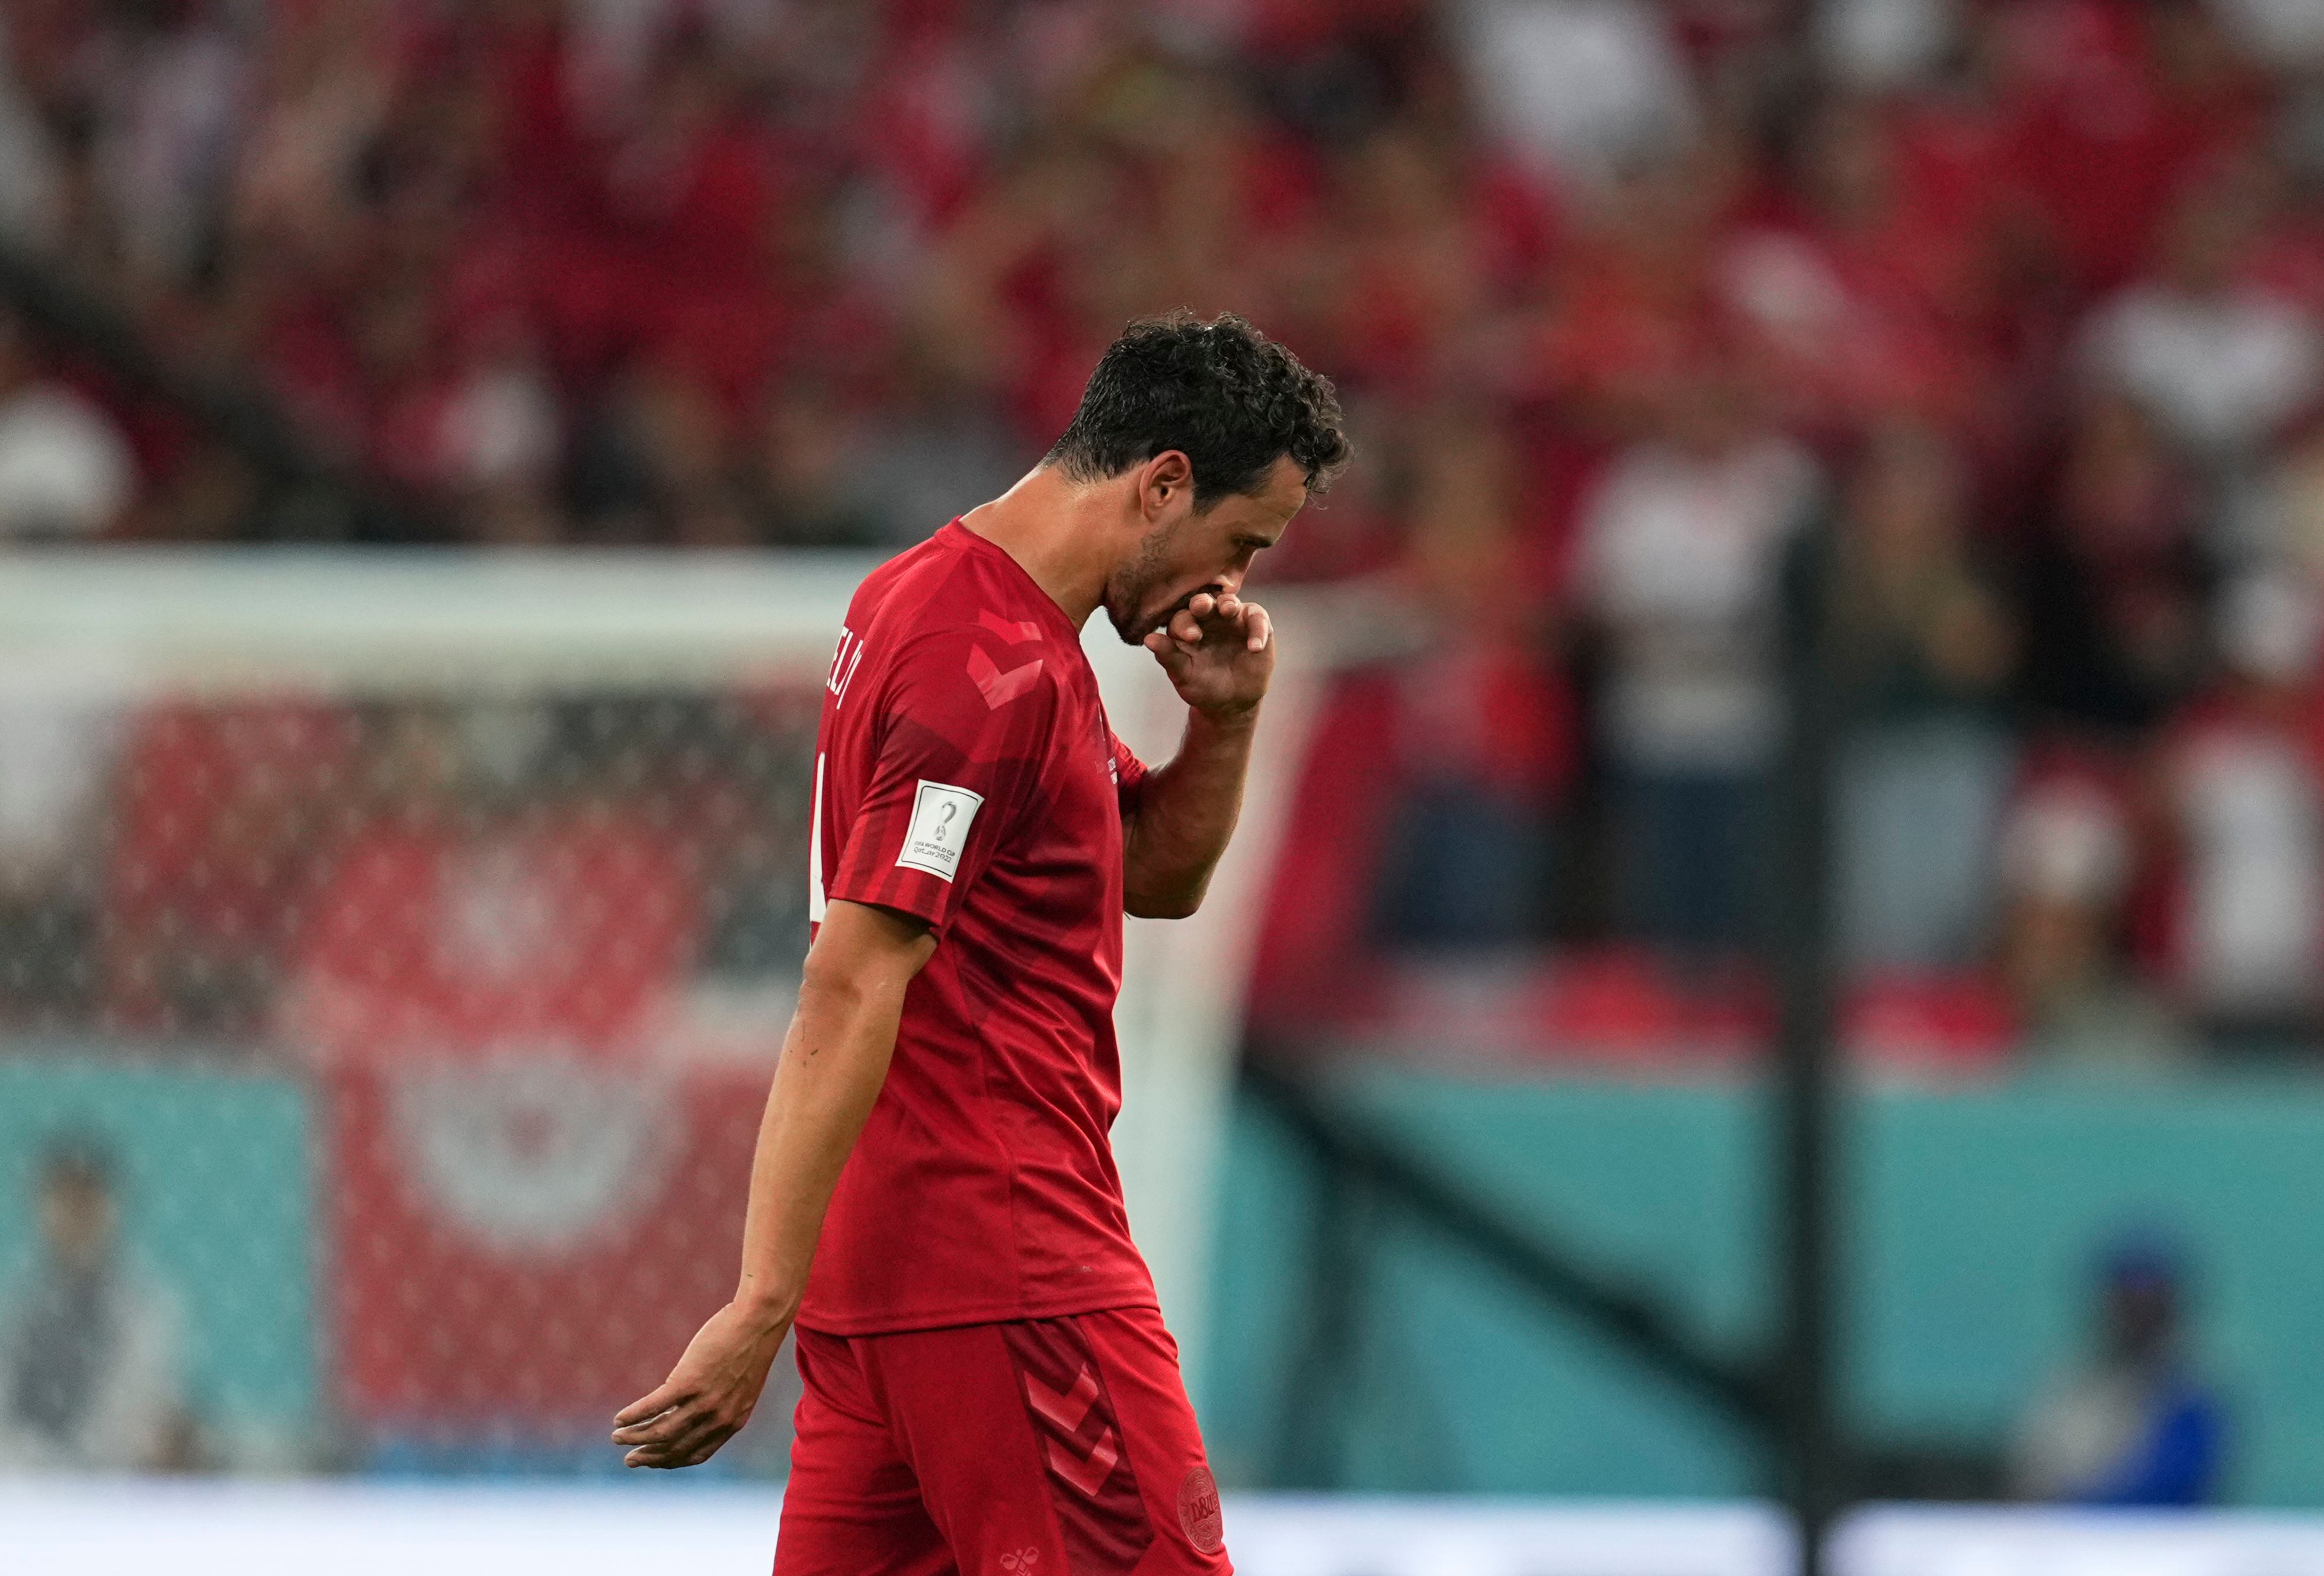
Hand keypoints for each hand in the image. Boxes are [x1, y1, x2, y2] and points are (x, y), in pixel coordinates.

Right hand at [611, 1299, 791, 1468]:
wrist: (759, 1321)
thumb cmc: (750, 1345)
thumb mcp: (742, 1384)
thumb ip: (722, 1402)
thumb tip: (694, 1408)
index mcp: (733, 1422)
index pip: (697, 1454)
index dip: (671, 1461)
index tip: (654, 1462)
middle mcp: (718, 1418)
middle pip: (675, 1448)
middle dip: (649, 1457)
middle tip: (630, 1460)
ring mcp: (703, 1402)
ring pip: (660, 1432)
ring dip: (635, 1438)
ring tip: (617, 1437)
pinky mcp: (688, 1382)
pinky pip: (653, 1407)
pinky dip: (633, 1415)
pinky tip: (620, 1418)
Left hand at [1142, 590, 1273, 719]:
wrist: (1231, 703)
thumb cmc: (1202, 687)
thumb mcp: (1184, 675)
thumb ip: (1168, 656)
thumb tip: (1148, 639)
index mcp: (1185, 627)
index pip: (1181, 618)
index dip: (1184, 624)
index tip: (1190, 636)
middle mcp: (1208, 618)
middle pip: (1203, 602)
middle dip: (1202, 602)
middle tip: (1201, 606)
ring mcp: (1232, 619)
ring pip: (1230, 602)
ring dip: (1229, 604)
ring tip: (1229, 610)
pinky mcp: (1255, 624)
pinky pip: (1257, 619)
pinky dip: (1257, 630)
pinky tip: (1254, 647)